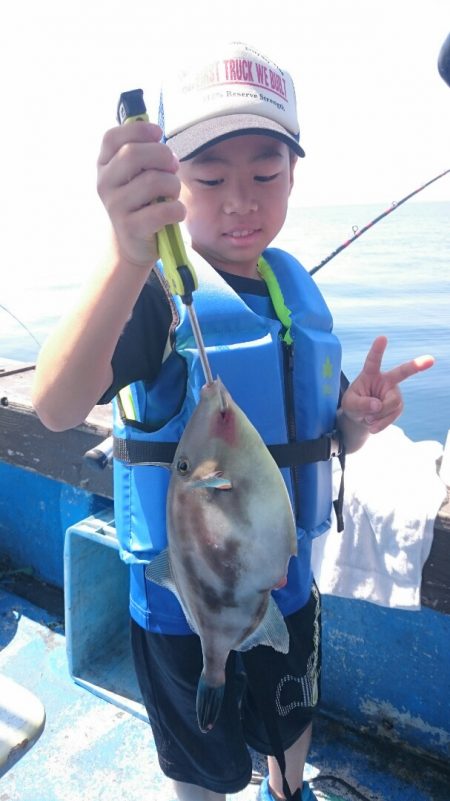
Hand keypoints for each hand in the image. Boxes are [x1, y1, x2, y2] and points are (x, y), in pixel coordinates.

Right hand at [97, 122, 184, 266]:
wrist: (132, 245)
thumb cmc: (141, 204)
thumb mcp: (135, 176)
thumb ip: (143, 155)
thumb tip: (157, 134)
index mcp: (104, 165)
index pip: (112, 137)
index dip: (138, 129)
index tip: (158, 133)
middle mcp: (105, 183)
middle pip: (134, 154)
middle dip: (163, 155)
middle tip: (173, 167)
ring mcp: (115, 206)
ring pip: (153, 181)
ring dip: (173, 185)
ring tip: (172, 194)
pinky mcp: (131, 227)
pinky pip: (164, 210)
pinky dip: (178, 210)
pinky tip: (176, 213)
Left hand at [341, 335, 433, 434]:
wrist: (360, 418)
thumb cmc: (353, 404)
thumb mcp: (349, 404)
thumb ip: (360, 404)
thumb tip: (378, 406)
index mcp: (370, 374)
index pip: (373, 361)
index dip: (377, 350)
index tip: (382, 337)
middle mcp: (386, 380)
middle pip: (401, 373)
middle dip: (416, 366)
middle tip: (431, 359)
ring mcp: (394, 393)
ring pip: (391, 404)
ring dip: (377, 415)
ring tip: (367, 417)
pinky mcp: (398, 406)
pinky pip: (392, 416)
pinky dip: (380, 424)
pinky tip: (373, 424)